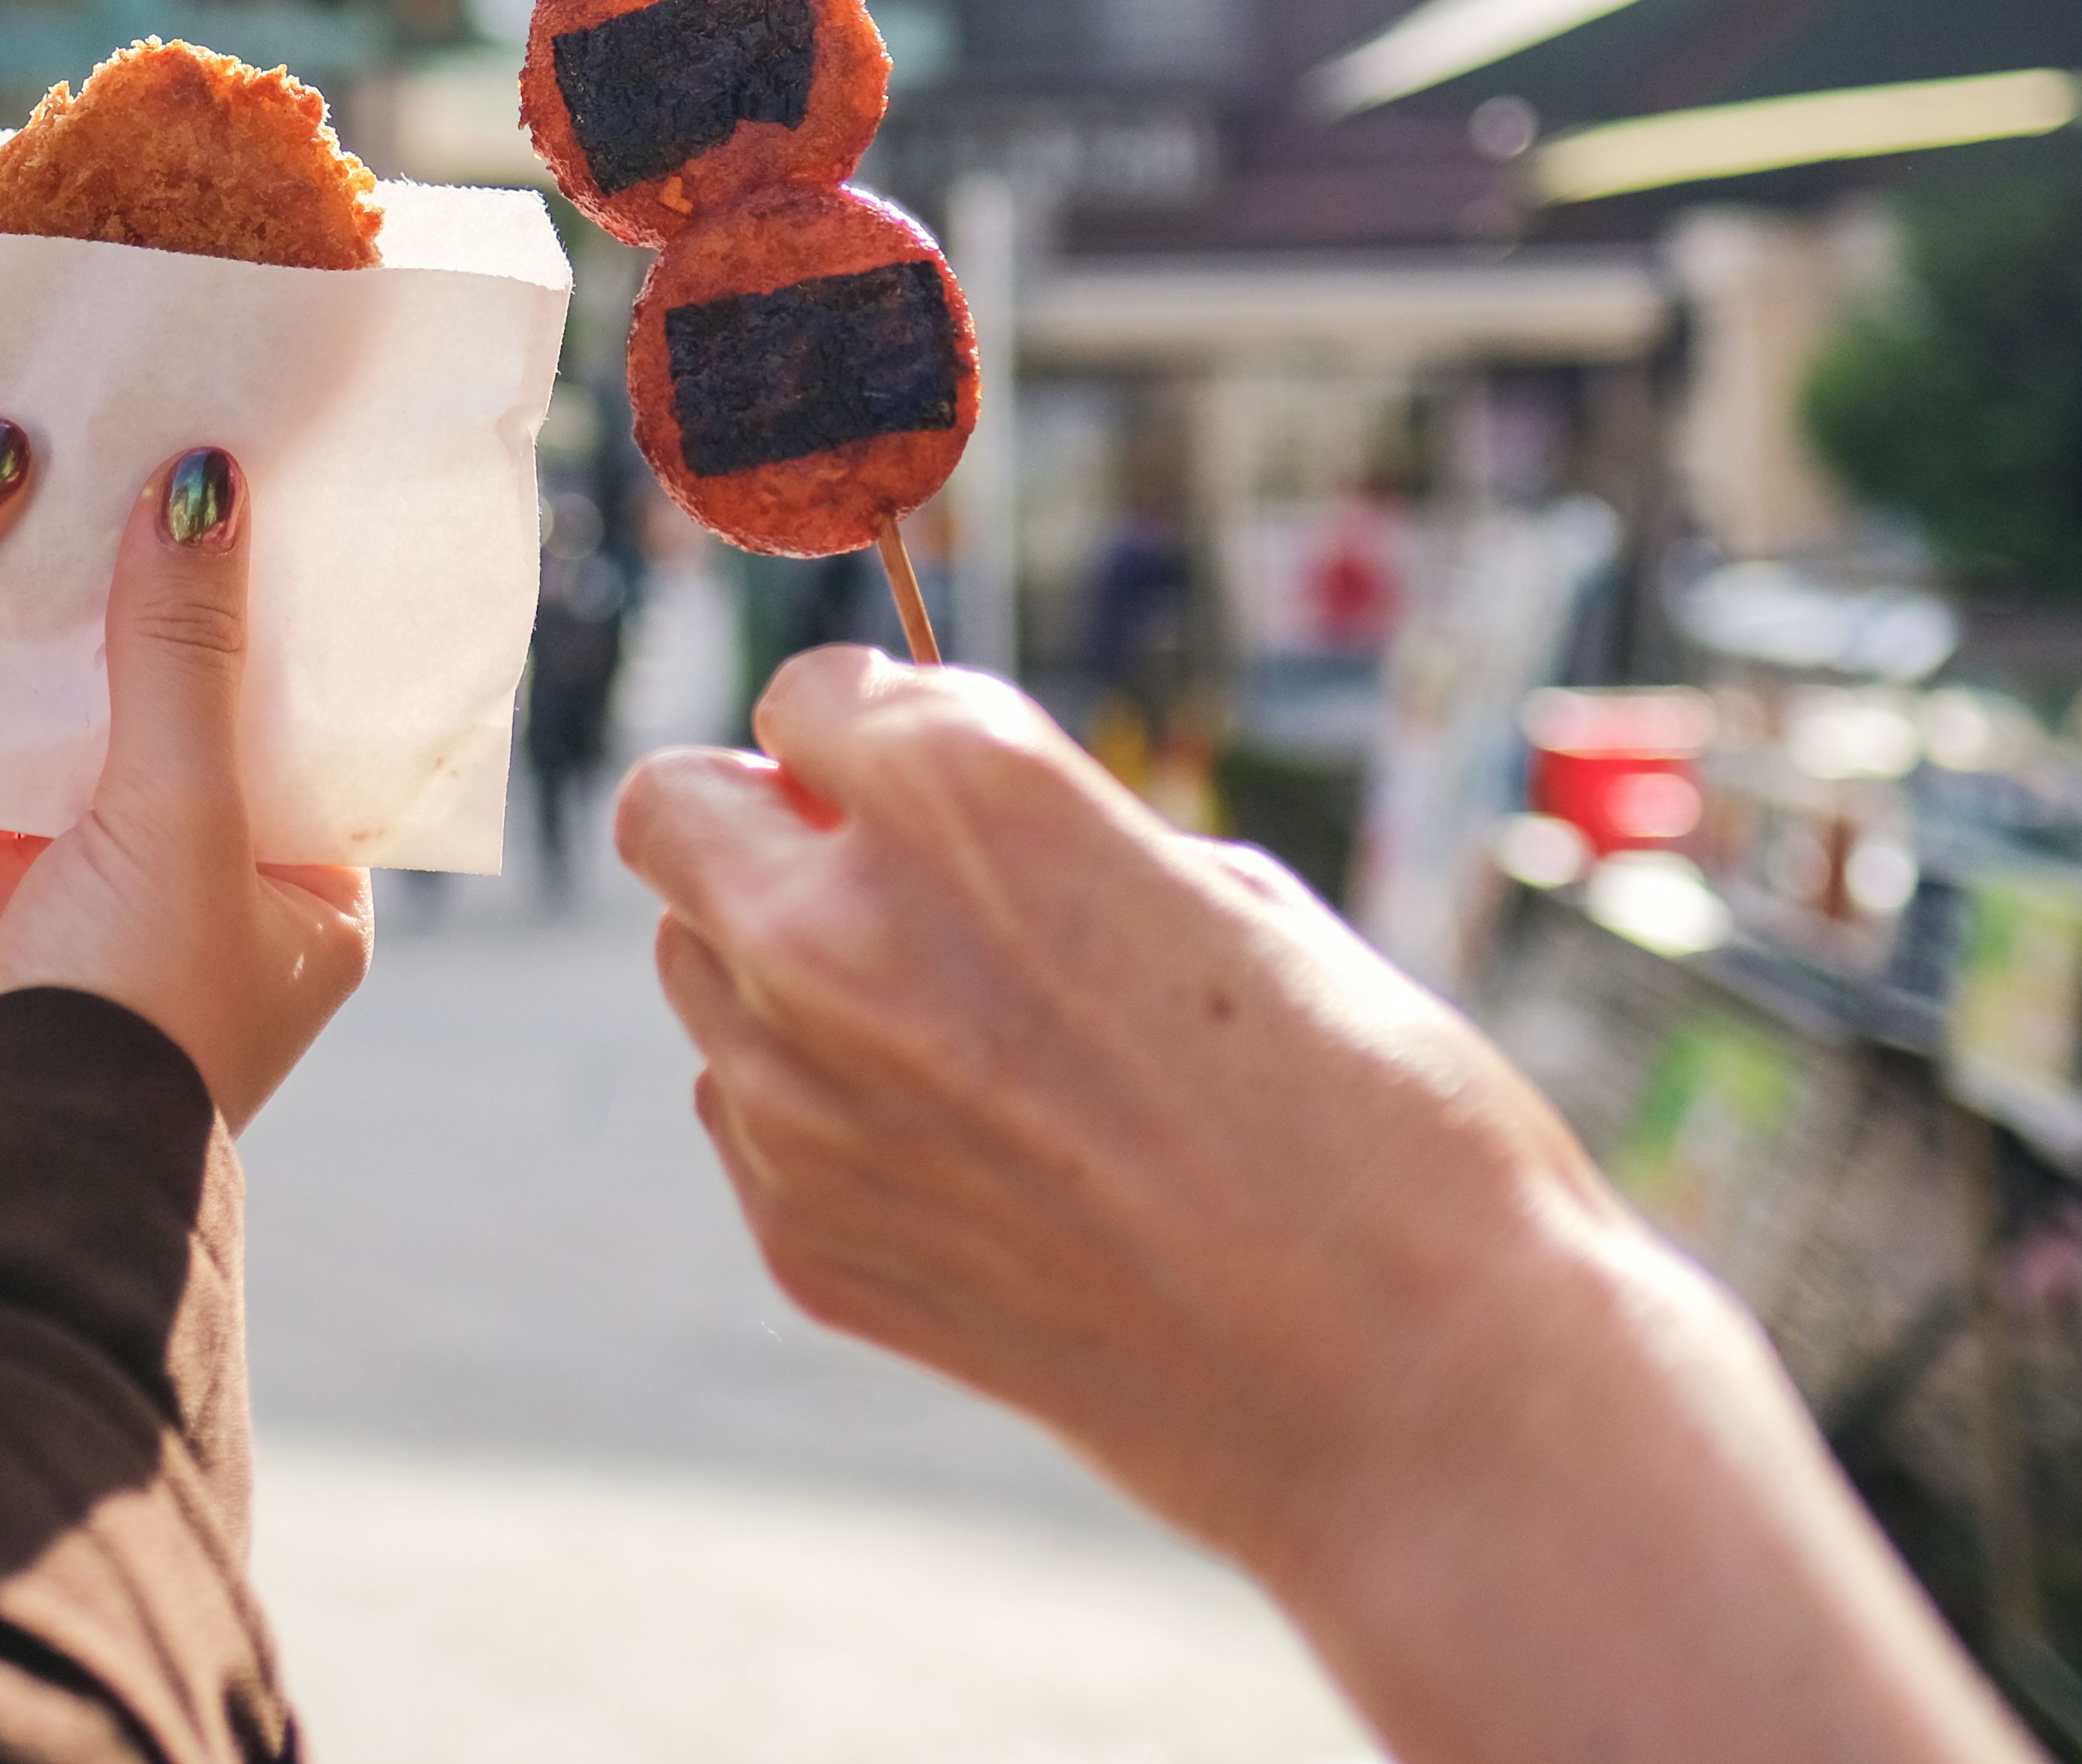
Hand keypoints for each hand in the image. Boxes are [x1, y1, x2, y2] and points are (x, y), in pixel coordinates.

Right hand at [0, 446, 369, 1128]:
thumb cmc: (129, 1023)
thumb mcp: (186, 818)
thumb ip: (185, 652)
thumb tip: (203, 483)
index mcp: (303, 883)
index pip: (311, 702)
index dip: (283, 586)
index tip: (263, 454)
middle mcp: (199, 868)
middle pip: (185, 685)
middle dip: (159, 574)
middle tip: (143, 415)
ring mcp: (79, 866)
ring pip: (75, 700)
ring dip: (56, 606)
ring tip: (47, 457)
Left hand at [618, 649, 2028, 1763]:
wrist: (1410, 1386)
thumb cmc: (1372, 1117)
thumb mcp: (1219, 890)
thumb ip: (1034, 835)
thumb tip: (923, 819)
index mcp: (962, 790)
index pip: (807, 695)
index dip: (878, 736)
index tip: (933, 784)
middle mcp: (837, 930)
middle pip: (671, 814)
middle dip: (760, 824)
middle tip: (878, 879)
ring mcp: (799, 1101)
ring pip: (693, 971)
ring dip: (779, 971)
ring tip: (960, 1039)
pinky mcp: (802, 1242)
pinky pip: (745, 1118)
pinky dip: (821, 1113)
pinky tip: (975, 1162)